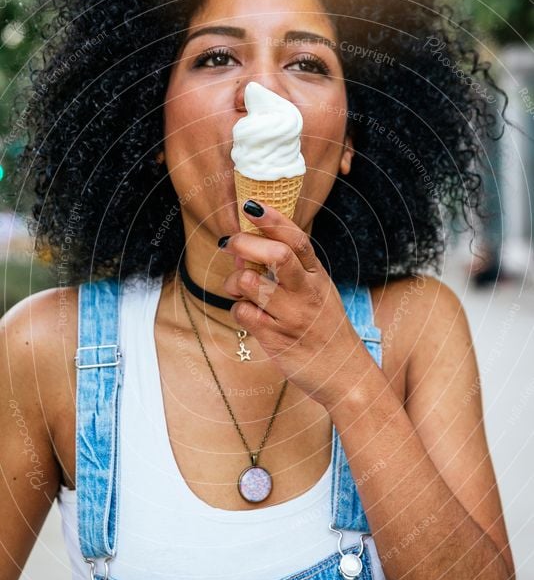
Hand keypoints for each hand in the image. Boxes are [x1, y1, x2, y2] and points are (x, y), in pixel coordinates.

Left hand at [220, 199, 369, 410]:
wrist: (344, 374)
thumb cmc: (325, 328)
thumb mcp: (318, 292)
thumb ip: (288, 270)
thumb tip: (246, 251)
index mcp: (318, 276)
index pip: (296, 239)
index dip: (272, 219)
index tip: (251, 205)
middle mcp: (306, 293)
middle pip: (277, 255)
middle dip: (246, 244)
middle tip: (229, 243)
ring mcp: (292, 317)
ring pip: (252, 284)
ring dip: (234, 280)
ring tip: (236, 285)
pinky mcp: (276, 339)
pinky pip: (243, 315)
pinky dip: (237, 310)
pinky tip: (245, 313)